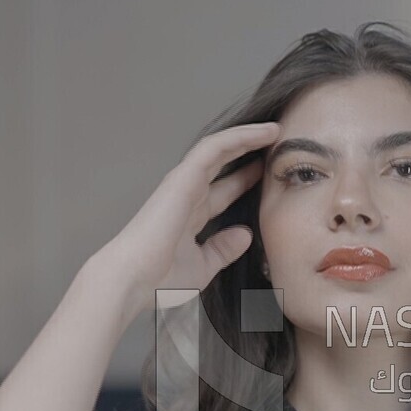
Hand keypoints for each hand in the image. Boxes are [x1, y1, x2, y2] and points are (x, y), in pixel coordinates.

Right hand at [93, 122, 278, 306]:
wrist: (133, 279)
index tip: (270, 175)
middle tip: (276, 146)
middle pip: (223, 168)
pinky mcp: (184, 176)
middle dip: (249, 155)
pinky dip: (240, 137)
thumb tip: (245, 234)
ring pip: (219, 149)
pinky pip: (215, 148)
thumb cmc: (159, 279)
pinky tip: (263, 132)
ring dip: (247, 138)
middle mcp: (188, 195)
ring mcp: (184, 183)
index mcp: (191, 216)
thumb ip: (223, 249)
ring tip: (275, 130)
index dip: (245, 182)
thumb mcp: (203, 266)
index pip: (224, 192)